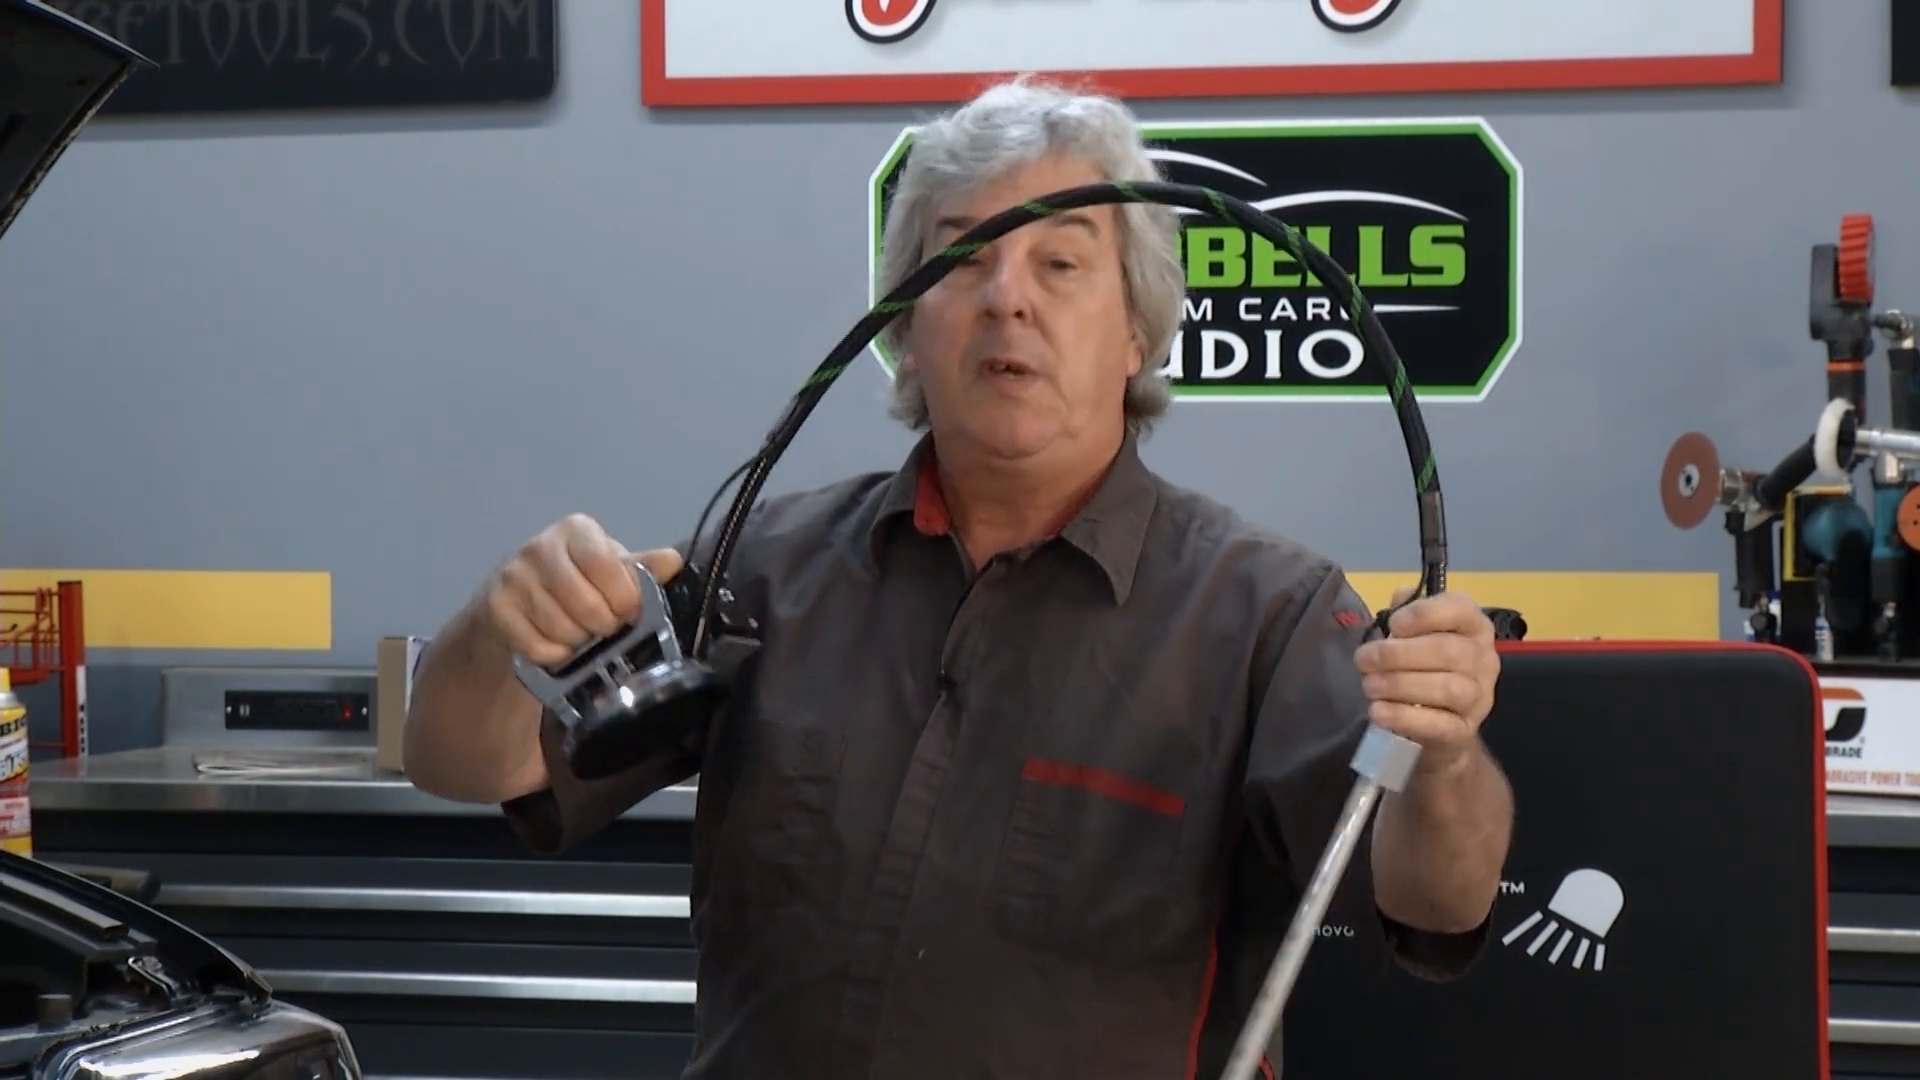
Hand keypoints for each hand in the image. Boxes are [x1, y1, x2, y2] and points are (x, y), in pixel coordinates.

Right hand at [483, 513, 684, 667]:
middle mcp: (540, 547)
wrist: (516, 603)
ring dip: (579, 642)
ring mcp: (513, 578)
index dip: (624, 598)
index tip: (628, 611)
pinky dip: (554, 655)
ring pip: (563, 630)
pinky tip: (556, 644)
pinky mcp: (495, 610)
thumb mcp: (610, 571)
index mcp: (576, 531)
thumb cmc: (575, 582)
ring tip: (579, 632)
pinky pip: (538, 647)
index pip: (607, 566)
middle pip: (587, 605)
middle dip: (603, 625)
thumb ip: (641, 568)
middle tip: (603, 625)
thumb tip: (673, 561)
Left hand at [1353, 587, 1500, 770]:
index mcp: (1474, 627)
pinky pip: (1438, 724)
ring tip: (1369, 686)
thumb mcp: (1415, 637)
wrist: (1441, 730)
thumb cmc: (1424, 670)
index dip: (1425, 615)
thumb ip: (1406, 612)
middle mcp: (1484, 660)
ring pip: (1447, 688)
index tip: (1394, 625)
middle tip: (1364, 659)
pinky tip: (1378, 711)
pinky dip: (1405, 717)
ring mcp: (1479, 698)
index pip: (1461, 609)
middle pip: (1448, 651)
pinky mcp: (1463, 731)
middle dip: (1399, 654)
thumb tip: (1400, 596)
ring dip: (1400, 685)